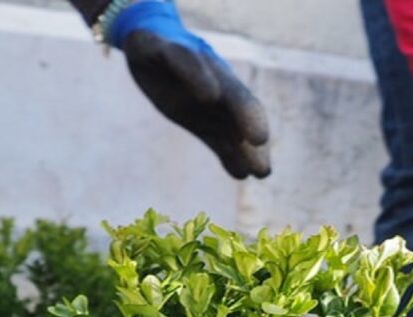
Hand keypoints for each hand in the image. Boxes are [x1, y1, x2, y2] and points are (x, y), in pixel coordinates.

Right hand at [108, 0, 270, 179]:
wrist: (150, 47)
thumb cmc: (181, 87)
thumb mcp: (200, 120)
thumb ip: (224, 145)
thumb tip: (245, 174)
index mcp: (225, 99)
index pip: (245, 120)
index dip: (252, 144)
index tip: (262, 172)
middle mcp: (215, 79)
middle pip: (237, 97)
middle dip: (249, 117)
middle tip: (260, 141)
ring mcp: (193, 62)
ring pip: (215, 75)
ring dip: (227, 96)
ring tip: (226, 110)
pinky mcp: (164, 49)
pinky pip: (181, 58)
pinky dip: (195, 73)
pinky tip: (206, 94)